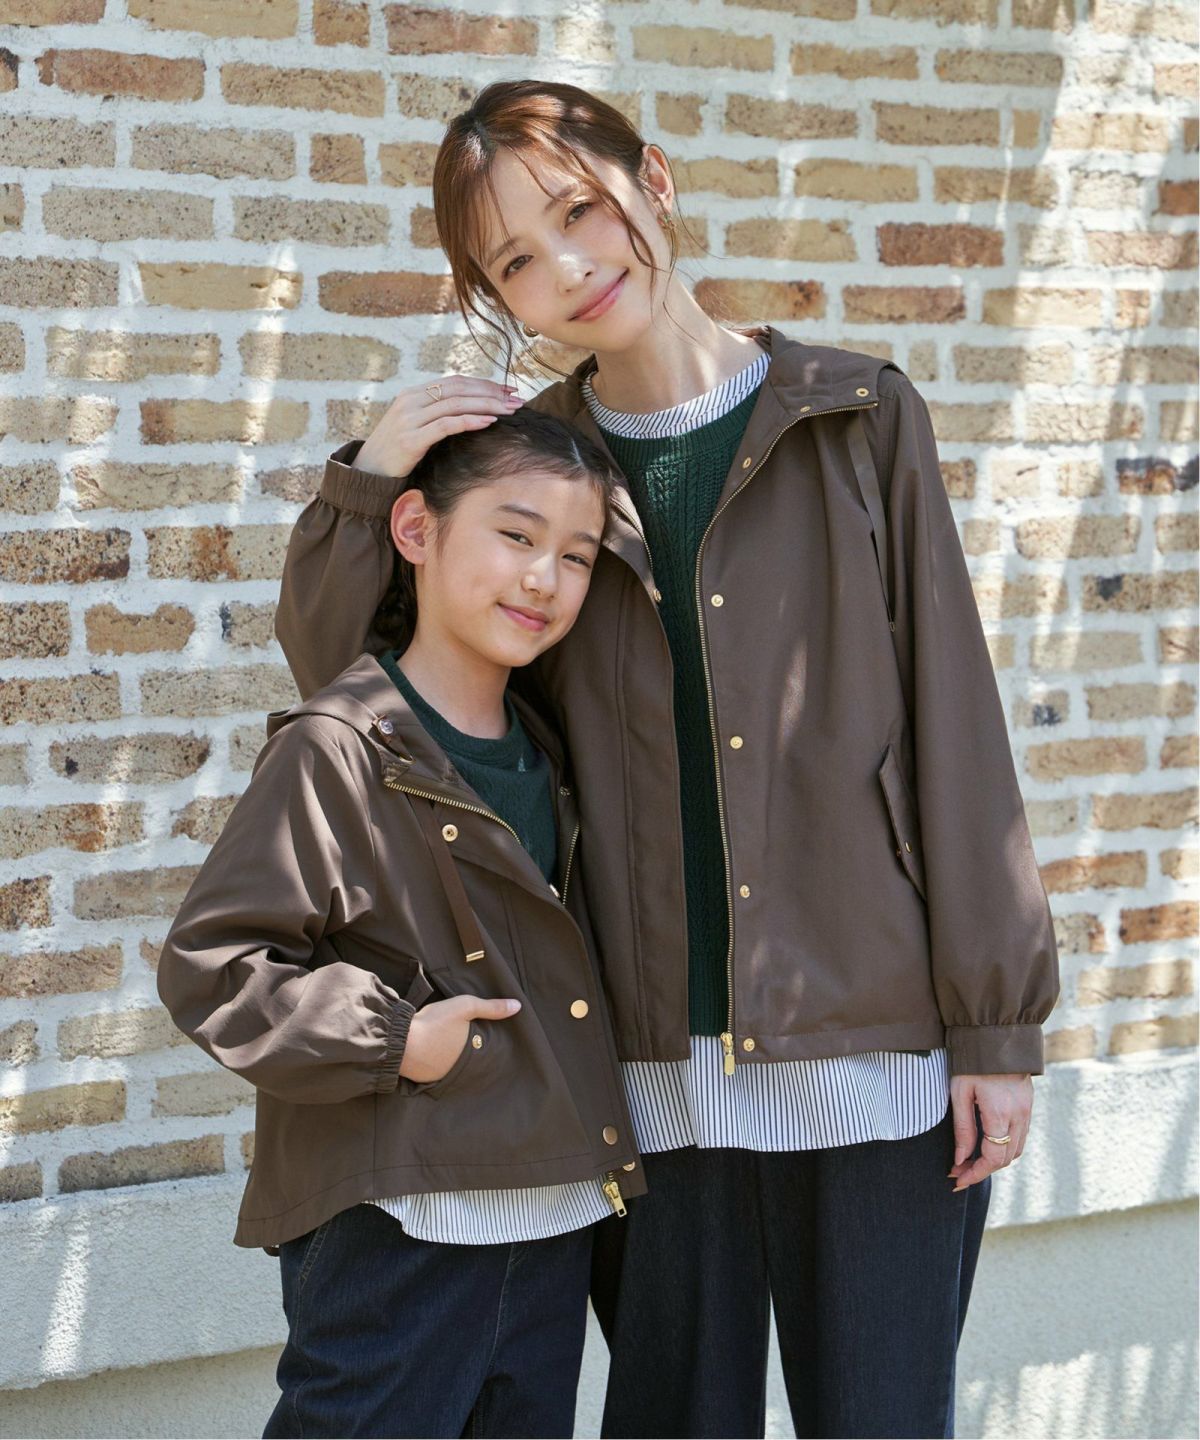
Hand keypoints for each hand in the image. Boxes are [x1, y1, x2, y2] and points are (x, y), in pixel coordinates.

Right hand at [354, 376, 523, 478]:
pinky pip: (446, 425)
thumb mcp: (415, 428)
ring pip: (455, 404)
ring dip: (486, 405)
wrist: (367, 473)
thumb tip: (469, 412)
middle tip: (516, 398)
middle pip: (458, 389)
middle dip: (491, 392)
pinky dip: (469, 421)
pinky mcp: (410, 439)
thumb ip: (435, 416)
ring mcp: (409, 419)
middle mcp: (410, 401)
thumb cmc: (396, 454)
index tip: (507, 390)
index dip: (483, 384)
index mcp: (413, 395)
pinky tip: (488, 422)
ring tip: (509, 410)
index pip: (454, 382)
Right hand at [399, 994, 520, 1083]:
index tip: (492, 1043)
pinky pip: (439, 1073)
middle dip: (472, 1055)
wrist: (402, 1043)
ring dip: (455, 1062)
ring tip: (452, 1050)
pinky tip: (435, 1057)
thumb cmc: (435, 1023)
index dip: (488, 1047)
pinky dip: (439, 1066)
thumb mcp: (465, 1007)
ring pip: (455, 1069)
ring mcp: (444, 1077)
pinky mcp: (427, 1081)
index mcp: (474, 1053)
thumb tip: (518, 1006)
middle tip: (469, 1046)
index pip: (488, 1053)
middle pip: (472, 1062)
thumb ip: (491, 1007)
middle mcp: (463, 1070)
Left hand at [949, 1072, 1032, 1191]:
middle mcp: (1019, 1116)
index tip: (957, 1180)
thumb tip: (960, 1159)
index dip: (975, 1174)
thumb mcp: (959, 1093)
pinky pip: (1020, 1136)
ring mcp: (1027, 1111)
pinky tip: (987, 1145)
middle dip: (982, 1170)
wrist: (997, 1035)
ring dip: (995, 1160)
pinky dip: (1005, 1147)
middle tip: (959, 1172)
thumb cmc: (973, 1062)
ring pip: (1015, 1150)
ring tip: (970, 1161)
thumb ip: (962, 1128)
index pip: (992, 1159)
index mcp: (1000, 1114)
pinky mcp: (1029, 1105)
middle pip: (1005, 1159)